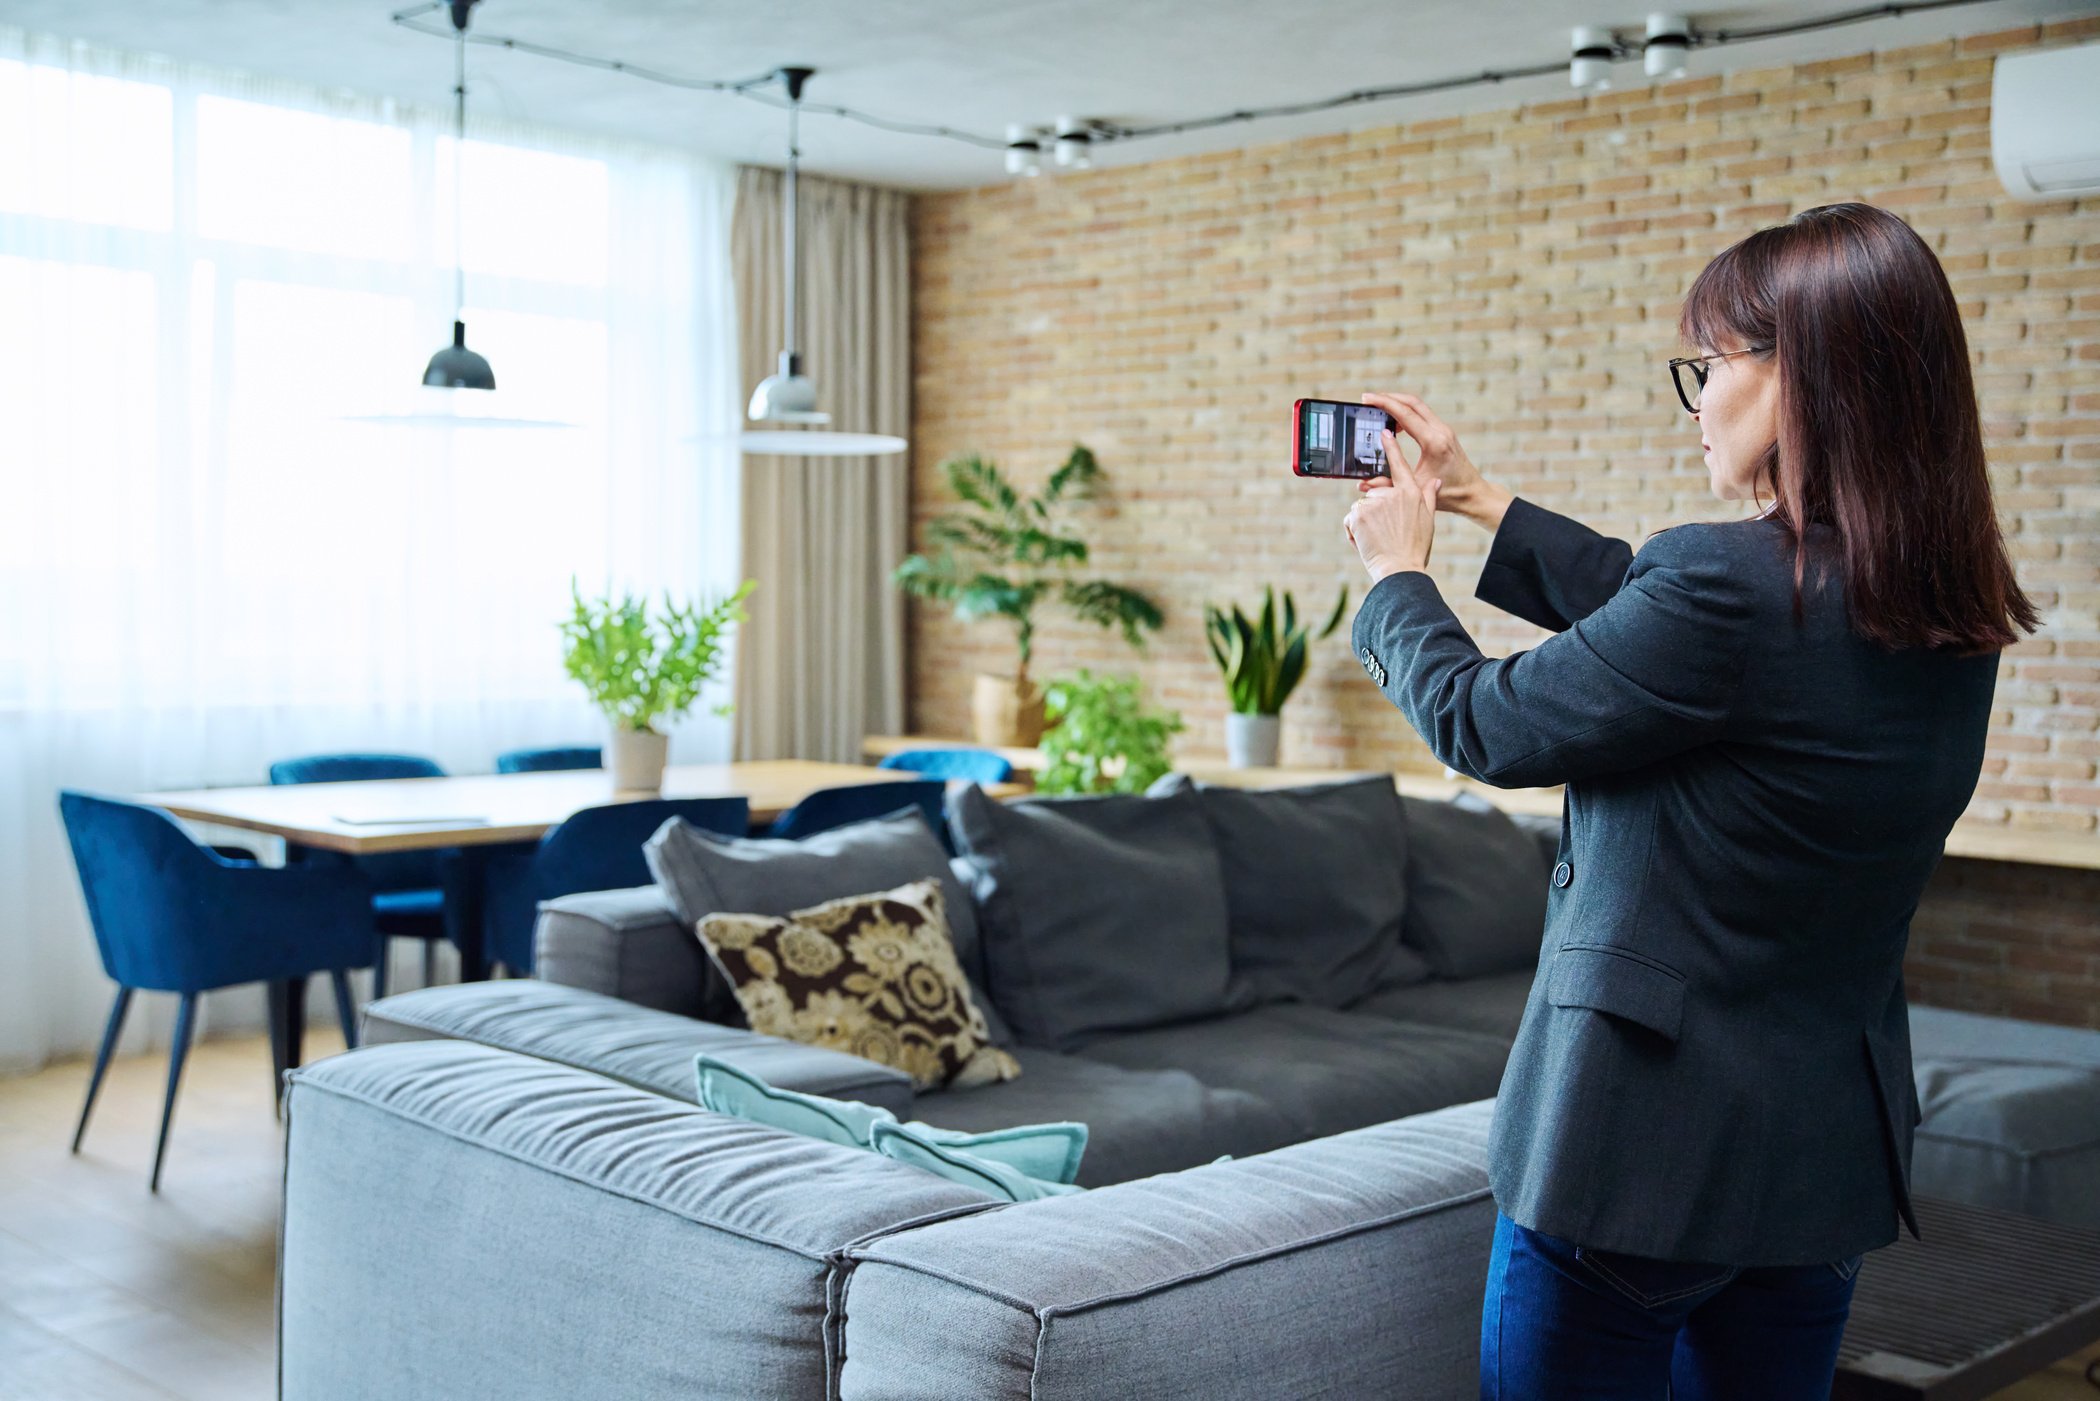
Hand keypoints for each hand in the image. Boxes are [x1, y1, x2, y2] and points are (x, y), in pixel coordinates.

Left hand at [1343, 455, 1439, 583]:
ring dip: (1364, 523)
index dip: (1391, 448)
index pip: (1399, 465)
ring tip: (1378, 539)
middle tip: (1386, 532)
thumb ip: (1428, 497)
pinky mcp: (1358, 515)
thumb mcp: (1428, 521)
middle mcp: (1393, 495)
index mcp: (1412, 494)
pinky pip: (1351, 519)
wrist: (1400, 570)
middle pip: (1375, 494)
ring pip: (1361, 507)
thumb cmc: (1415, 549)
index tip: (1384, 433)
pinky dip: (1354, 531)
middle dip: (1375, 511)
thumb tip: (1435, 480)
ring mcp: (1374, 504)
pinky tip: (1367, 542)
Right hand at [1361, 391, 1484, 510]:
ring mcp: (1444, 430)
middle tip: (1368, 398)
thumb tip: (1362, 484)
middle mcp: (1441, 431)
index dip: (1383, 403)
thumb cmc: (1448, 495)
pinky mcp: (1444, 433)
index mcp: (1433, 442)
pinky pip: (1423, 415)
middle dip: (1388, 397)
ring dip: (1398, 403)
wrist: (1473, 495)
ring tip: (1378, 409)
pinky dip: (1407, 412)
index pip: (1405, 414)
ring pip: (1418, 406)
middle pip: (1412, 402)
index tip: (1366, 398)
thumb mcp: (1414, 490)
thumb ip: (1387, 485)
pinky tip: (1396, 425)